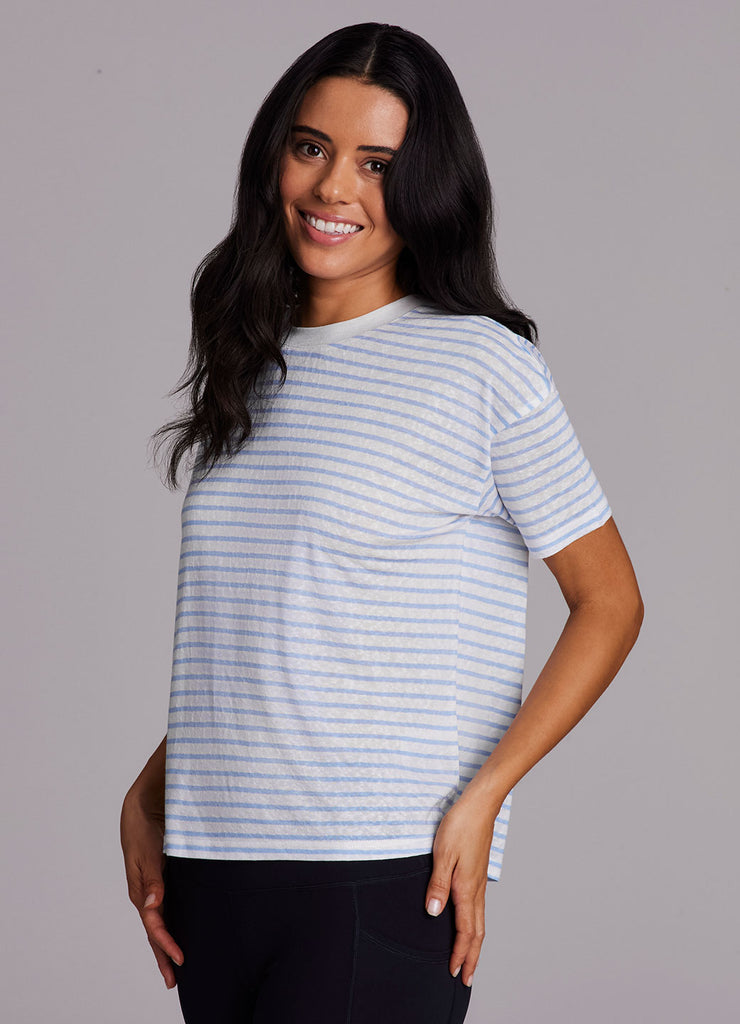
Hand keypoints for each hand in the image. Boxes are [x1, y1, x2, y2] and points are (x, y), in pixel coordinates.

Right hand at [120, 790, 183, 988]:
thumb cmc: (144, 825)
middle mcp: (147, 891)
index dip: (166, 943)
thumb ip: (152, 877)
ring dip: (167, 940)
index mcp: (140, 889)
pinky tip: (183, 926)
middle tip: (173, 980)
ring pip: (162, 919)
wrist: (146, 801)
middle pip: (156, 929)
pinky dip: (173, 920)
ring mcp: (156, 885)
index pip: (154, 925)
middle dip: (163, 954)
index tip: (180, 959)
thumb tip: (152, 904)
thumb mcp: (147, 850)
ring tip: (176, 962)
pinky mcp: (165, 876)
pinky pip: (169, 904)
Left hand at [424, 791, 497, 987]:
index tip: (454, 972)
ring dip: (475, 943)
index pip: (466, 930)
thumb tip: (434, 913)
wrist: (480, 805)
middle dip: (472, 957)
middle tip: (466, 978)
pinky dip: (475, 925)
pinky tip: (469, 923)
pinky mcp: (478, 873)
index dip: (460, 953)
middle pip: (477, 932)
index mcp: (466, 887)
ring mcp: (479, 881)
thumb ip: (438, 884)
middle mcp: (476, 888)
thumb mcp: (442, 853)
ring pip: (480, 920)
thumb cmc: (460, 825)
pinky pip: (478, 907)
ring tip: (470, 958)